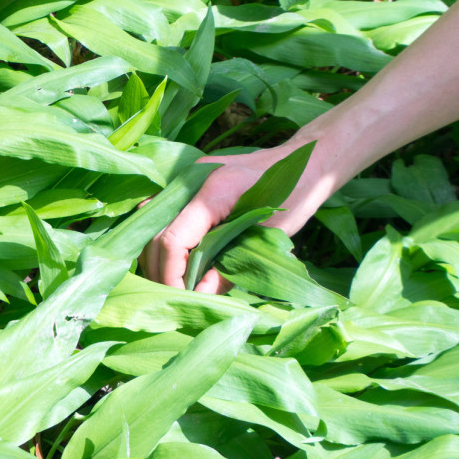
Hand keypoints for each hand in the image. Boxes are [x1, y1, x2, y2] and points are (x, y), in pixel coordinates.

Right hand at [140, 142, 325, 293]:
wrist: (305, 161)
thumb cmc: (296, 196)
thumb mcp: (267, 238)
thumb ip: (228, 269)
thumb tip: (198, 297)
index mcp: (212, 193)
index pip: (172, 240)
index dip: (170, 275)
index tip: (179, 297)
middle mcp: (192, 180)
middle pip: (156, 234)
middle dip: (159, 269)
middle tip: (173, 296)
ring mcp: (188, 177)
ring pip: (153, 223)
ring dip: (158, 255)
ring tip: (174, 282)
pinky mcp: (190, 180)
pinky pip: (164, 212)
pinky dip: (163, 237)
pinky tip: (174, 259)